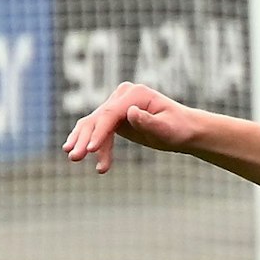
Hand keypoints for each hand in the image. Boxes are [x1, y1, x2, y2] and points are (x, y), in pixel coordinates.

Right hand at [63, 82, 199, 174]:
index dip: (99, 132)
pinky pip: (100, 131)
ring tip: (73, 158)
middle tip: (73, 157)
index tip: (90, 150)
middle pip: (98, 117)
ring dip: (84, 142)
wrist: (186, 130)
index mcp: (136, 94)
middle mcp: (124, 95)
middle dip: (85, 138)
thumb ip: (148, 121)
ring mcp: (118, 104)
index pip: (111, 113)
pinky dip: (96, 146)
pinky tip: (100, 166)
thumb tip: (131, 112)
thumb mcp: (167, 128)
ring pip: (94, 124)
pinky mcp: (115, 116)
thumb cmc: (180, 129)